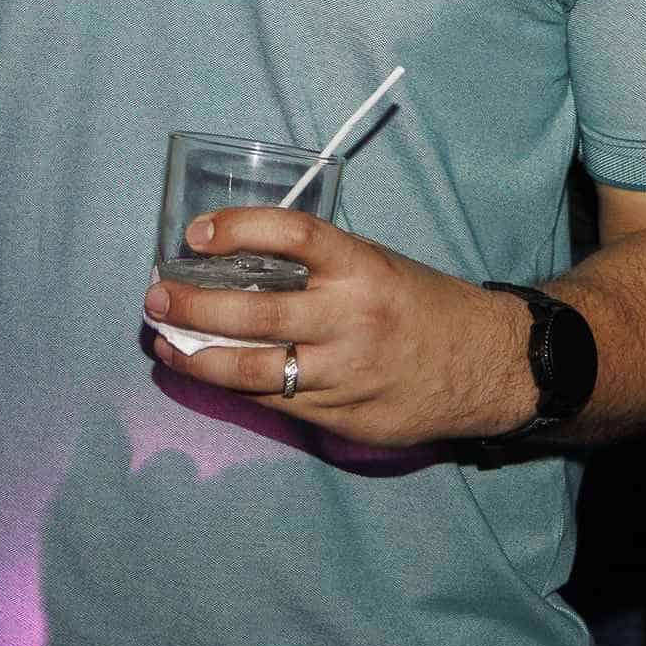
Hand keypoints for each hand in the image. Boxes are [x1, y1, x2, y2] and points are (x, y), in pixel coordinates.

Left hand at [142, 210, 528, 446]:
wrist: (488, 366)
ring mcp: (345, 373)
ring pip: (251, 369)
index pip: (292, 235)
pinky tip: (206, 372)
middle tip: (157, 296)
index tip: (196, 234)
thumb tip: (238, 263)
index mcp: (362, 268)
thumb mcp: (377, 266)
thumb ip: (319, 268)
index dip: (238, 228)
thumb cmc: (423, 307)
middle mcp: (351, 319)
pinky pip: (273, 401)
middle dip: (192, 304)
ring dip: (197, 356)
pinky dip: (232, 386)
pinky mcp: (342, 416)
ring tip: (165, 343)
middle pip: (254, 310)